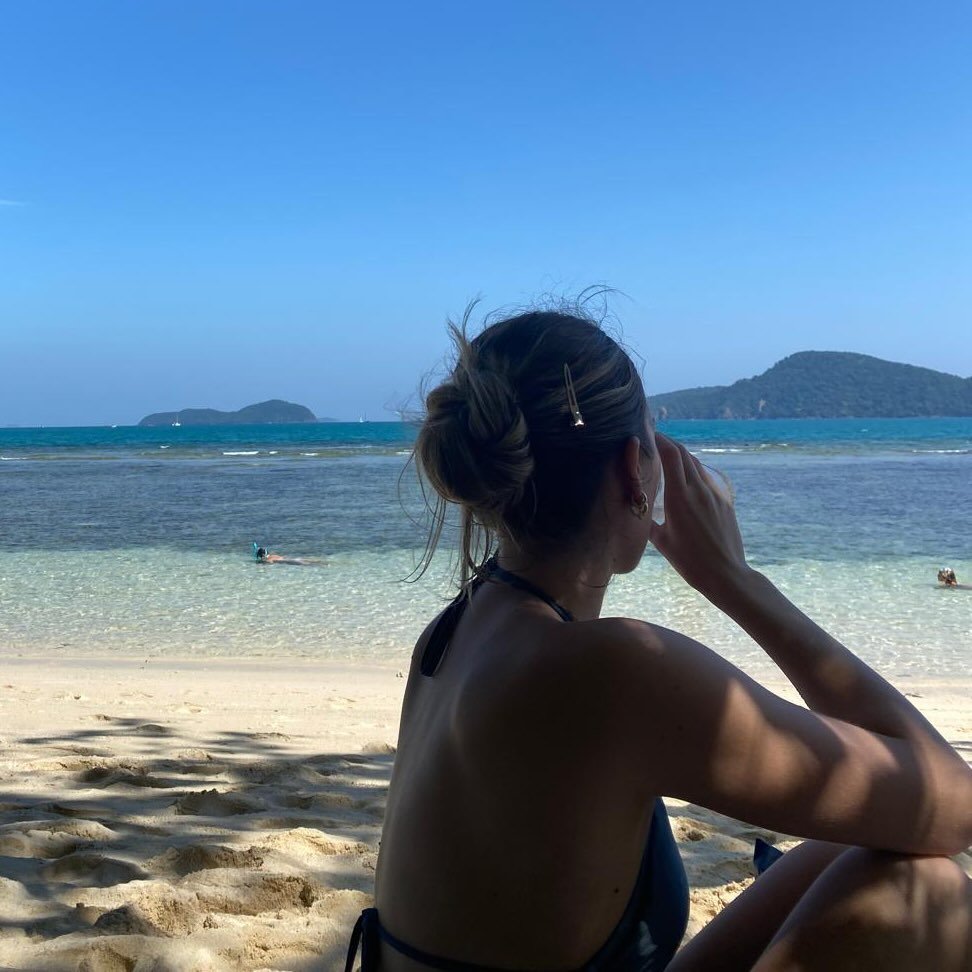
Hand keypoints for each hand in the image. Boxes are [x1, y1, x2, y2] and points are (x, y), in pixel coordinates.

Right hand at [648, 433, 748, 600]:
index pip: (670, 455)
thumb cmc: (690, 561)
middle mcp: (698, 489)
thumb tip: (637, 510)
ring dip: (681, 456)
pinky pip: (706, 479)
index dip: (660, 440)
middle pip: (683, 454)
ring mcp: (714, 494)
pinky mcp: (724, 501)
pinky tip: (686, 481)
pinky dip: (693, 472)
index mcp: (679, 497)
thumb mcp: (662, 541)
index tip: (649, 433)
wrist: (726, 574)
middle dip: (669, 443)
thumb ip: (649, 521)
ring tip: (668, 458)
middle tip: (655, 439)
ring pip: (696, 465)